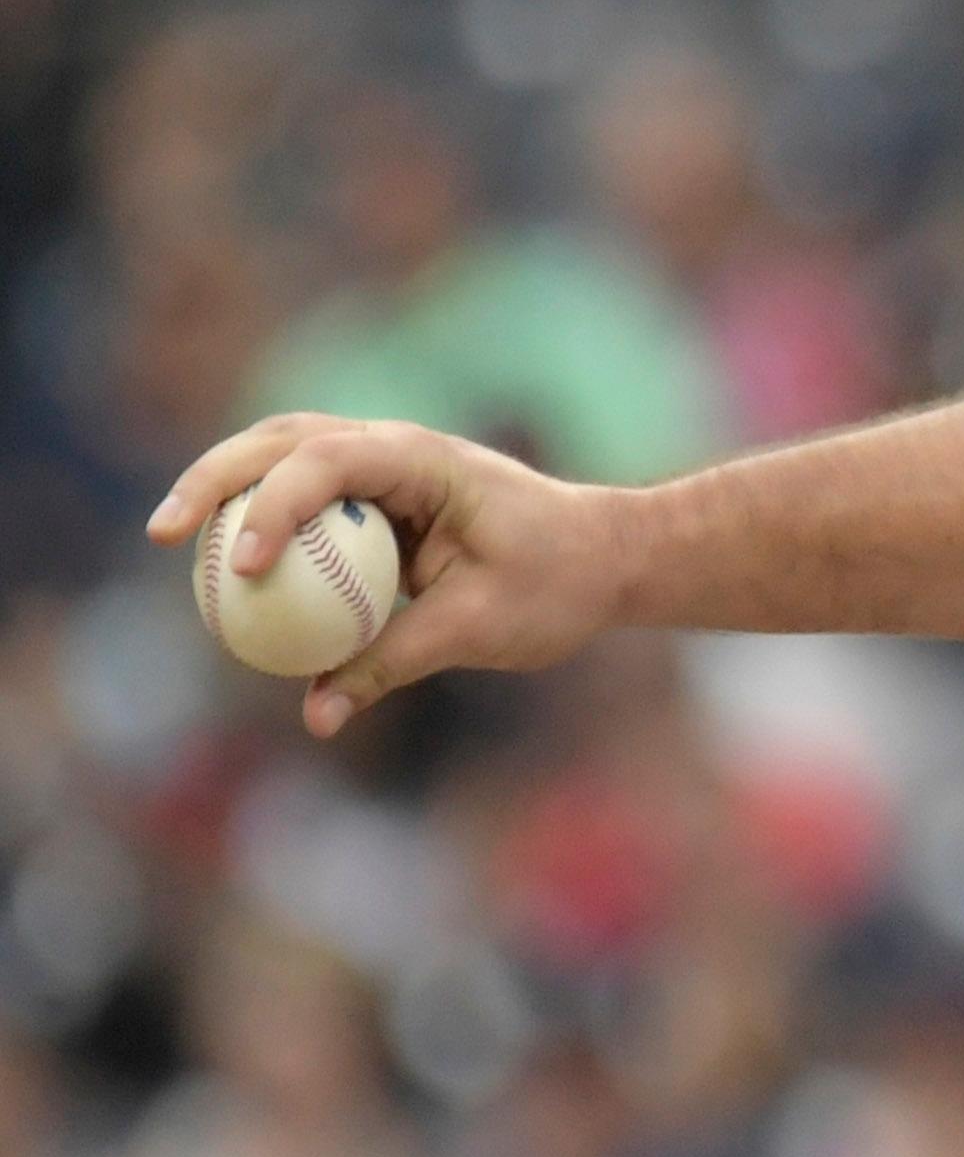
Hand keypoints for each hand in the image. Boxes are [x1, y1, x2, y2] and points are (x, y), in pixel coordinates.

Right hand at [148, 415, 626, 736]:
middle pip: (280, 442)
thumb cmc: (558, 583)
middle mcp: (395, 450)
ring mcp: (384, 467)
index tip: (241, 569)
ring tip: (171, 538)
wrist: (607, 557)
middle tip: (162, 535)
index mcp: (422, 462)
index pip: (323, 464)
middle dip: (213, 481)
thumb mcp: (476, 629)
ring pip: (282, 458)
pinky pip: (307, 500)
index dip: (271, 509)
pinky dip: (263, 523)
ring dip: (225, 490)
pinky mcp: (380, 497)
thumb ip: (391, 663)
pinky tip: (228, 571)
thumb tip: (316, 713)